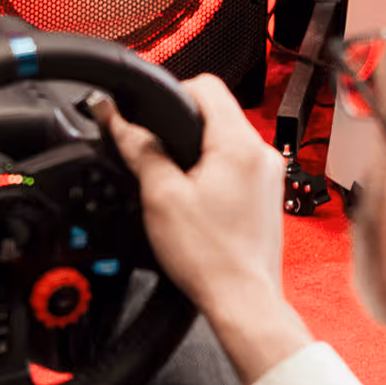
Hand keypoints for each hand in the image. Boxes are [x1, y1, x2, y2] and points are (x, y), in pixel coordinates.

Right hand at [100, 73, 307, 382]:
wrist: (242, 300)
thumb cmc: (209, 257)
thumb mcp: (160, 196)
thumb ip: (139, 149)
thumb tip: (116, 117)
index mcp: (239, 144)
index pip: (206, 85)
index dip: (170, 94)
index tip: (149, 117)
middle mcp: (262, 153)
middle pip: (216, 111)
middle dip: (182, 128)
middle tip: (158, 157)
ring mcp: (269, 174)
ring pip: (226, 140)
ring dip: (198, 152)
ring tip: (177, 185)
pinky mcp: (268, 193)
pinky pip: (237, 164)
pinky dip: (214, 172)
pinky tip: (197, 201)